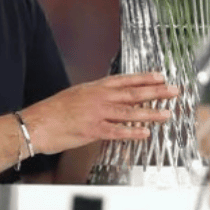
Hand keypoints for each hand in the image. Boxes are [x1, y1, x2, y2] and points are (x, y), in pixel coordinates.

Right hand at [20, 72, 177, 155]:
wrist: (36, 123)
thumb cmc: (54, 110)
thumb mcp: (76, 94)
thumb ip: (95, 94)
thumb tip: (109, 95)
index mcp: (95, 87)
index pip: (125, 80)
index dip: (144, 78)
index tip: (161, 76)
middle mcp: (98, 98)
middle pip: (132, 93)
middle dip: (155, 92)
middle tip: (173, 91)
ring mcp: (97, 114)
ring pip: (129, 112)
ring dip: (150, 112)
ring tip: (167, 112)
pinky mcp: (92, 130)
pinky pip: (117, 131)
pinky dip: (132, 132)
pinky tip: (145, 133)